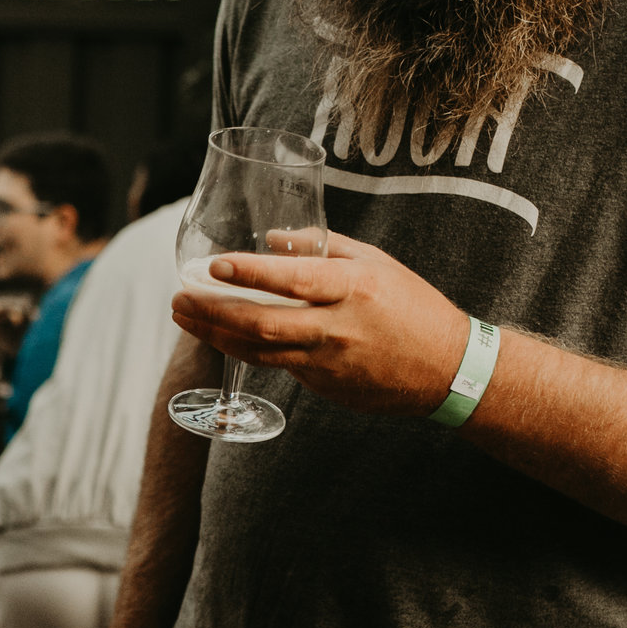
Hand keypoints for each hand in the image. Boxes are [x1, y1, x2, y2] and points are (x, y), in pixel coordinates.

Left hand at [169, 232, 471, 416]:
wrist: (448, 369)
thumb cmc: (413, 306)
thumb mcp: (376, 262)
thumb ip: (322, 248)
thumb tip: (270, 240)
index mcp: (353, 289)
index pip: (292, 280)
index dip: (248, 274)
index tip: (212, 265)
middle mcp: (337, 329)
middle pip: (262, 323)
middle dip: (213, 311)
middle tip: (178, 298)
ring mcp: (329, 364)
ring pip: (260, 350)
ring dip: (216, 334)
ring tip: (185, 318)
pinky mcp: (325, 387)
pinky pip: (278, 366)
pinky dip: (246, 350)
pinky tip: (222, 336)